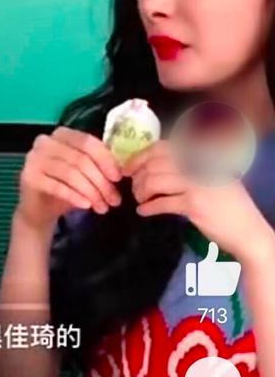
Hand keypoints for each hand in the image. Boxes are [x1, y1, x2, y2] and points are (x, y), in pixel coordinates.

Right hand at [17, 127, 121, 231]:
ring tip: (102, 206)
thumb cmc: (64, 188)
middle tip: (114, 200)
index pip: (88, 142)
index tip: (118, 178)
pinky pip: (58, 186)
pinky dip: (75, 197)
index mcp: (61, 134)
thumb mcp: (84, 173)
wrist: (38, 210)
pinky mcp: (28, 177)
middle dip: (101, 181)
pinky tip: (86, 206)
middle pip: (81, 159)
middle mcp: (45, 142)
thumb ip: (97, 165)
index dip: (105, 160)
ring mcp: (34, 158)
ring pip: (71, 173)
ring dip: (91, 192)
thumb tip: (120, 171)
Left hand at [125, 140, 273, 265]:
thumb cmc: (229, 203)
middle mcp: (199, 164)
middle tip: (133, 187)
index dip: (141, 156)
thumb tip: (155, 160)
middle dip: (138, 175)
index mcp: (202, 154)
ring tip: (140, 200)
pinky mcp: (193, 204)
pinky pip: (161, 202)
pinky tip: (143, 212)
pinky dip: (148, 208)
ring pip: (154, 181)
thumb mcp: (213, 175)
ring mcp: (196, 183)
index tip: (129, 167)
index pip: (163, 147)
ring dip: (141, 191)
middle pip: (154, 163)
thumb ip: (191, 164)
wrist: (247, 230)